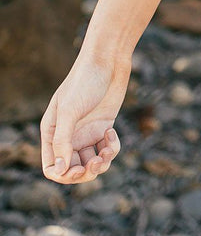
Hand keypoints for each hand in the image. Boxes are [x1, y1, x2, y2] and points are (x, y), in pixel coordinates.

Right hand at [40, 52, 129, 182]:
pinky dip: (111, 147)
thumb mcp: (70, 110)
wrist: (108, 60)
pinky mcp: (104, 127)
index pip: (53, 167)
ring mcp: (87, 132)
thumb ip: (63, 140)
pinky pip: (107, 150)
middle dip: (85, 172)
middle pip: (73, 169)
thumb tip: (60, 170)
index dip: (64, 175)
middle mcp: (69, 135)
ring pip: (92, 163)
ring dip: (101, 163)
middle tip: (97, 163)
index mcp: (53, 132)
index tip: (78, 169)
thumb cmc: (85, 81)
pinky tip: (111, 131)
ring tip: (108, 151)